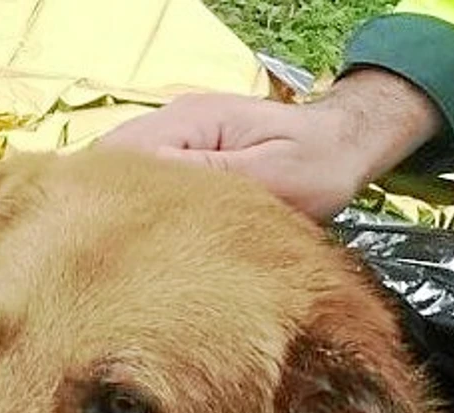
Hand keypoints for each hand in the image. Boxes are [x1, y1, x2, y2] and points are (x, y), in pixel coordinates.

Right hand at [97, 69, 443, 219]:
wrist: (344, 147)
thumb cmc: (317, 165)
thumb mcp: (268, 178)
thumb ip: (206, 177)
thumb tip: (145, 189)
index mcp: (193, 119)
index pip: (123, 155)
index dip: (110, 198)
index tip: (116, 242)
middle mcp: (174, 118)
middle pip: (110, 159)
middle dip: (108, 203)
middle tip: (118, 252)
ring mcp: (174, 132)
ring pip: (120, 168)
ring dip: (121, 204)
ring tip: (129, 245)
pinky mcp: (180, 148)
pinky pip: (139, 173)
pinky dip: (136, 202)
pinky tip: (144, 231)